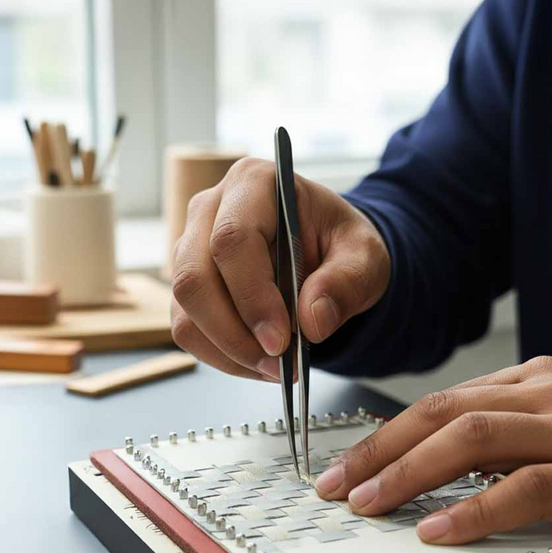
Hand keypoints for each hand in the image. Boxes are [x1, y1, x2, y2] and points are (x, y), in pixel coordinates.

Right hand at [171, 157, 390, 380]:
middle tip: (278, 364)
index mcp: (254, 184)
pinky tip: (259, 362)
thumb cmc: (339, 243)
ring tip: (276, 368)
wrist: (325, 253)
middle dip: (234, 333)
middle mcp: (210, 210)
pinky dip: (222, 356)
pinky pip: (188, 329)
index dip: (252, 296)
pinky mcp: (189, 286)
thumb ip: (346, 283)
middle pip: (193, 277)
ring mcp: (191, 248)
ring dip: (229, 350)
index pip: (232, 240)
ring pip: (186, 309)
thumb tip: (313, 322)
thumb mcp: (365, 256)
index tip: (282, 340)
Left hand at [315, 356, 551, 544]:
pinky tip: (439, 529)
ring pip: (474, 440)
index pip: (443, 401)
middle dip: (381, 450)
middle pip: (445, 414)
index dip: (388, 434)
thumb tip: (434, 459)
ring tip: (371, 503)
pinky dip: (475, 509)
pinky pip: (526, 488)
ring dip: (410, 473)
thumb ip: (510, 430)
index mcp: (538, 379)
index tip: (351, 463)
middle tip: (339, 484)